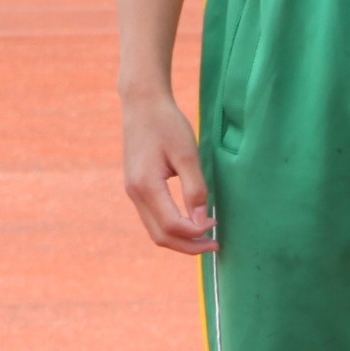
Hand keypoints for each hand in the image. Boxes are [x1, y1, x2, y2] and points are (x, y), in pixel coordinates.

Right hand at [122, 90, 216, 254]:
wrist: (142, 103)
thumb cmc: (167, 124)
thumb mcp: (187, 153)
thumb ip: (195, 189)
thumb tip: (203, 222)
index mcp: (146, 185)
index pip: (172, 226)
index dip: (196, 233)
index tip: (216, 223)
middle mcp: (135, 193)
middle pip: (160, 236)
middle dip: (189, 246)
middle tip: (215, 244)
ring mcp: (133, 191)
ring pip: (155, 231)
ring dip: (180, 240)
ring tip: (205, 236)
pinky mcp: (136, 187)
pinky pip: (152, 218)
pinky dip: (172, 227)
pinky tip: (189, 221)